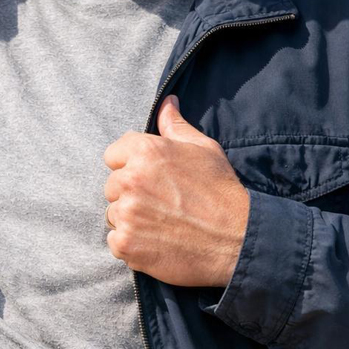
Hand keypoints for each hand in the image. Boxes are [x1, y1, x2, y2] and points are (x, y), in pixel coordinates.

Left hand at [102, 95, 249, 286]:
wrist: (236, 239)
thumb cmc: (221, 191)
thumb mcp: (204, 149)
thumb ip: (176, 126)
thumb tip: (166, 103)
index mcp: (144, 151)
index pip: (113, 155)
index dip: (130, 166)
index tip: (151, 179)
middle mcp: (130, 180)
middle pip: (112, 186)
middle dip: (130, 194)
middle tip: (161, 204)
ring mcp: (126, 213)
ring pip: (113, 214)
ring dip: (131, 220)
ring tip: (162, 224)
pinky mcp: (125, 243)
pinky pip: (115, 241)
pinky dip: (132, 245)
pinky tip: (157, 242)